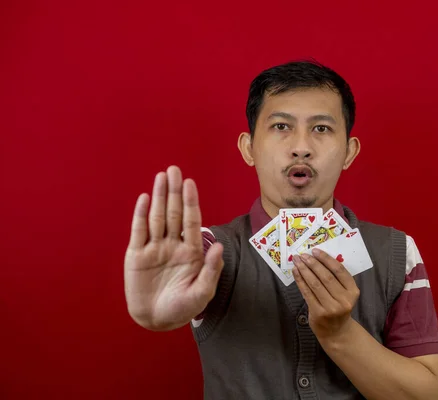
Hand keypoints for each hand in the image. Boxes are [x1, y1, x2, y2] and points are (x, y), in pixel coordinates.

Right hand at [124, 165, 223, 330]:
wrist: (157, 320)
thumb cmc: (183, 307)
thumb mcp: (202, 292)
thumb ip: (211, 270)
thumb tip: (218, 245)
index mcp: (191, 251)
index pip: (191, 221)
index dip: (190, 202)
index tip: (190, 184)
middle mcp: (173, 244)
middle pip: (173, 213)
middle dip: (174, 192)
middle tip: (175, 170)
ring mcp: (154, 248)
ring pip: (157, 217)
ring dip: (158, 197)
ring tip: (161, 177)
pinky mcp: (137, 255)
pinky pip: (139, 231)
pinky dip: (141, 215)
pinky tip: (145, 198)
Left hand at [292, 248, 359, 340]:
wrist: (336, 331)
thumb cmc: (339, 307)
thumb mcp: (345, 294)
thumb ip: (337, 279)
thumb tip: (318, 258)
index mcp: (353, 291)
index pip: (339, 270)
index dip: (326, 259)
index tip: (315, 251)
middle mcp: (344, 300)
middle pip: (326, 276)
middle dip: (313, 263)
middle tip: (303, 255)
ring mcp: (331, 308)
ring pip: (315, 284)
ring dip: (304, 270)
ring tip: (297, 261)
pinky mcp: (318, 313)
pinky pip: (307, 293)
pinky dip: (300, 281)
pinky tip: (296, 272)